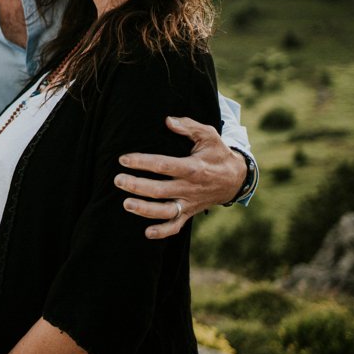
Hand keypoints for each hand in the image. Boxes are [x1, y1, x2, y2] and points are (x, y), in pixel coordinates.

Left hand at [116, 116, 247, 239]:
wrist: (236, 178)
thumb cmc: (217, 154)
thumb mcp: (209, 136)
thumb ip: (189, 127)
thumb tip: (168, 120)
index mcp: (193, 168)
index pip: (164, 165)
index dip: (143, 162)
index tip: (124, 159)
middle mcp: (190, 188)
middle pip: (160, 190)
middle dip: (137, 186)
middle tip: (117, 181)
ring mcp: (190, 202)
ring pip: (166, 211)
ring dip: (145, 210)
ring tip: (126, 205)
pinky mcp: (190, 212)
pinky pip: (177, 226)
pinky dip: (163, 231)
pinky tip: (147, 233)